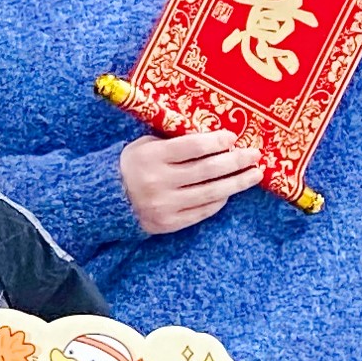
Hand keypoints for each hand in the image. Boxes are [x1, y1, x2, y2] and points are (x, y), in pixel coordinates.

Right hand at [121, 131, 260, 235]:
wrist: (106, 199)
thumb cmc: (132, 165)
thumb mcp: (147, 145)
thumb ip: (174, 141)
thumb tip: (213, 139)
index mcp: (151, 157)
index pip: (193, 147)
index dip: (216, 141)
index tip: (233, 137)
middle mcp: (158, 182)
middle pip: (207, 171)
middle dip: (236, 161)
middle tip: (254, 154)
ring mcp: (165, 205)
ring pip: (211, 193)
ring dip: (237, 183)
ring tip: (255, 174)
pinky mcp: (169, 223)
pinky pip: (202, 211)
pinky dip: (219, 200)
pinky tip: (230, 191)